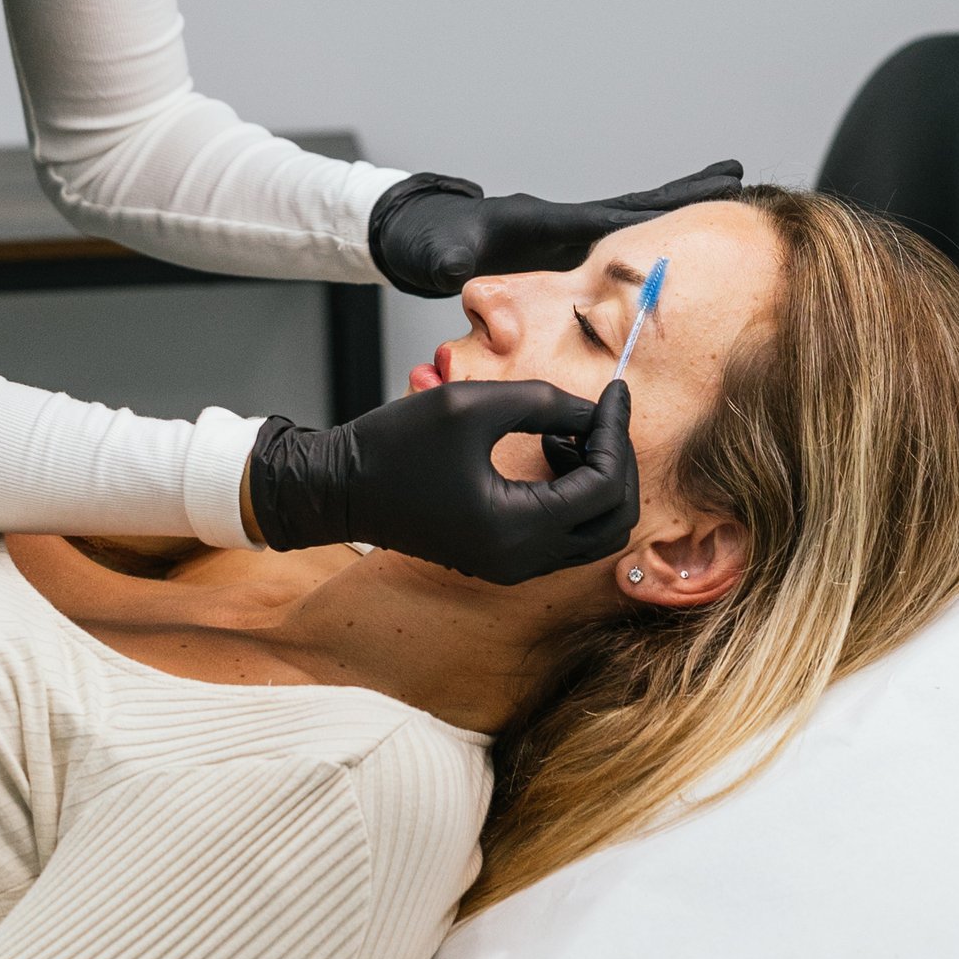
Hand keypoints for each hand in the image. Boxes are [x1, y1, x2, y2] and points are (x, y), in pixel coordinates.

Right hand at [247, 379, 638, 584]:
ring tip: (565, 431)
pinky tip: (549, 452)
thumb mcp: (471, 405)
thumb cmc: (395, 445)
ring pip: (595, 532)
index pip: (604, 487)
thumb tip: (594, 412)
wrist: (340, 487)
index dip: (617, 434)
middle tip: (602, 414)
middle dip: (618, 463)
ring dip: (597, 480)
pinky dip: (574, 495)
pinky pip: (565, 535)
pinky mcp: (503, 559)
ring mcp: (513, 567)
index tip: (615, 391)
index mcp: (517, 528)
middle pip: (613, 520)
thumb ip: (543, 402)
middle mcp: (521, 560)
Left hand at [368, 163, 745, 297]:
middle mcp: (563, 223)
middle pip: (636, 210)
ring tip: (724, 202)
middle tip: (738, 178)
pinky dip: (646, 243)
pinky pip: (612, 247)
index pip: (613, 217)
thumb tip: (461, 272)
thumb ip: (453, 261)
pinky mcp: (559, 250)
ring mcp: (564, 236)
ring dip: (674, 217)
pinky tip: (669, 252)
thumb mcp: (438, 252)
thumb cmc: (427, 241)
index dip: (661, 212)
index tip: (709, 195)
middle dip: (686, 197)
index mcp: (546, 223)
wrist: (414, 232)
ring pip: (629, 225)